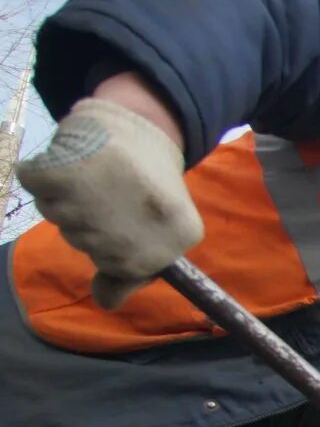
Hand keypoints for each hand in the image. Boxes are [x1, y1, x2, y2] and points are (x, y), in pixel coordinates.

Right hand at [17, 93, 199, 308]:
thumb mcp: (155, 232)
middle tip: (110, 190)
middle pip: (83, 244)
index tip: (123, 218)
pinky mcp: (63, 174)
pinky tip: (71, 161)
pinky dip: (44, 172)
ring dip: (67, 195)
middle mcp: (138, 228)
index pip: (115, 270)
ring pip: (57, 215)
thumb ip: (129, 272)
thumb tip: (105, 303)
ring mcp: (99, 204)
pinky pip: (35, 184)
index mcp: (177, 241)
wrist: (147, 123)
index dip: (110, 246)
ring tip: (95, 174)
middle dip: (88, 221)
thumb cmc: (150, 181)